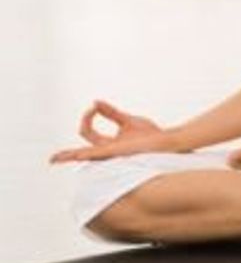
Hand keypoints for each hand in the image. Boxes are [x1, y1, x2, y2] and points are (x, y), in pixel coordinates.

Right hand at [50, 99, 174, 163]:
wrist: (166, 140)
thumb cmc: (150, 134)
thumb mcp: (127, 120)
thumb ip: (111, 112)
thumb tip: (95, 102)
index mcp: (108, 144)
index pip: (88, 132)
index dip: (88, 117)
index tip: (94, 107)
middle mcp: (108, 151)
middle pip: (82, 153)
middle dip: (68, 156)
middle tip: (53, 159)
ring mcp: (113, 153)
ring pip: (87, 156)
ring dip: (73, 157)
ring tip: (56, 160)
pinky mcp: (120, 152)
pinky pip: (101, 154)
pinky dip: (88, 154)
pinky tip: (79, 156)